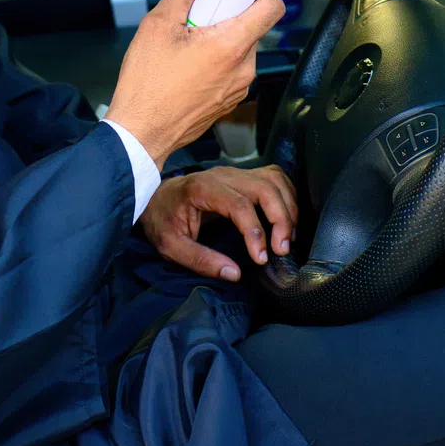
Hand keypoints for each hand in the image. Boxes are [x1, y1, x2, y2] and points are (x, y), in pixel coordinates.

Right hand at [106, 0, 285, 166]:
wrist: (141, 132)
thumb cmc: (147, 86)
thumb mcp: (156, 24)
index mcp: (232, 46)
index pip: (271, 8)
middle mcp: (243, 69)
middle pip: (249, 26)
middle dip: (224, 16)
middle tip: (194, 20)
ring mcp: (238, 88)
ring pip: (237, 48)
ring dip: (216, 40)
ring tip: (184, 48)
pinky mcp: (228, 100)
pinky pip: (229, 69)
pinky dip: (213, 61)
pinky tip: (184, 68)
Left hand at [140, 165, 298, 280]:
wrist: (156, 197)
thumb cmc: (163, 220)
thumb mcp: (171, 246)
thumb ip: (200, 260)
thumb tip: (234, 273)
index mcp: (203, 188)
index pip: (240, 205)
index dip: (256, 232)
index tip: (262, 258)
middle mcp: (223, 175)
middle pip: (264, 188)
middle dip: (281, 219)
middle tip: (282, 249)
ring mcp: (236, 172)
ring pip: (275, 180)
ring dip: (288, 207)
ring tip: (287, 237)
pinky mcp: (244, 175)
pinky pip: (275, 177)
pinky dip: (287, 196)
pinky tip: (287, 219)